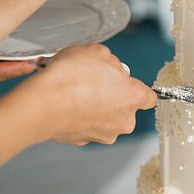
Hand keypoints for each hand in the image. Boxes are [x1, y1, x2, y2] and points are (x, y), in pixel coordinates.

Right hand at [15, 44, 155, 145]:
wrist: (42, 103)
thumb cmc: (71, 77)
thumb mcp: (96, 52)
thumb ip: (110, 61)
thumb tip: (109, 66)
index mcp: (133, 97)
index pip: (150, 97)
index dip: (137, 88)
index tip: (128, 84)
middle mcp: (123, 121)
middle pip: (125, 107)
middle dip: (112, 95)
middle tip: (94, 81)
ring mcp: (104, 134)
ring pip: (106, 118)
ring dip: (95, 106)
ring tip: (75, 91)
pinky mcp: (83, 141)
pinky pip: (87, 125)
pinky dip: (79, 116)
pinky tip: (66, 103)